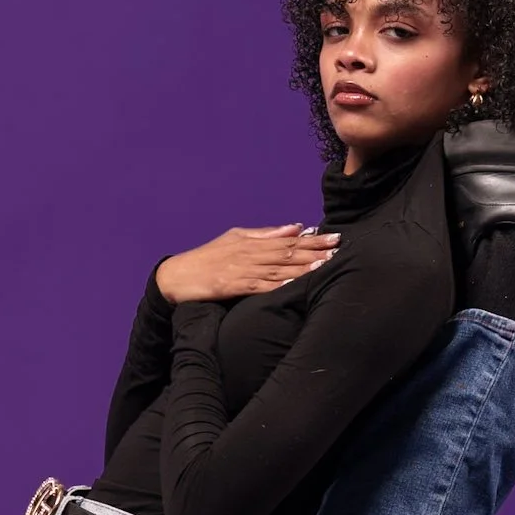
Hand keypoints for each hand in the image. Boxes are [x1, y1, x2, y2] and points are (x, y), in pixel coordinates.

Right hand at [155, 224, 338, 303]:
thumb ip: (266, 234)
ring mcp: (242, 270)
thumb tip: (296, 228)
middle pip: (287, 251)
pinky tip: (295, 282)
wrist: (177, 276)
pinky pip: (260, 286)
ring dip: (302, 265)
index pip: (288, 240)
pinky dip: (279, 283)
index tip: (333, 236)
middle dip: (314, 250)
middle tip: (338, 247)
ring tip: (324, 263)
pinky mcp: (233, 286)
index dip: (313, 240)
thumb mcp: (235, 238)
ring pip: (278, 267)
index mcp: (251, 242)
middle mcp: (249, 254)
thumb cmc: (207, 258)